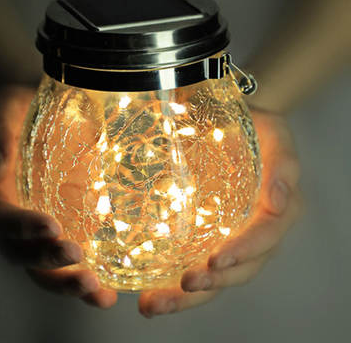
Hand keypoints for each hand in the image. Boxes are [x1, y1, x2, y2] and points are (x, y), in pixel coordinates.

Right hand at [0, 86, 116, 308]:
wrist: (53, 107)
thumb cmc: (26, 106)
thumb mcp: (8, 109)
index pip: (1, 218)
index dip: (21, 227)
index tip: (51, 226)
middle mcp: (13, 217)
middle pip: (21, 254)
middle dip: (47, 263)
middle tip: (78, 261)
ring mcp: (40, 227)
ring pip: (44, 268)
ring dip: (68, 283)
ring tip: (97, 292)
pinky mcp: (66, 227)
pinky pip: (71, 260)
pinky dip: (87, 280)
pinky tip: (108, 290)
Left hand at [139, 108, 302, 316]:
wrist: (231, 127)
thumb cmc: (254, 129)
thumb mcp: (274, 135)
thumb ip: (282, 165)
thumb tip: (276, 203)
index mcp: (277, 210)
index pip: (264, 237)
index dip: (244, 251)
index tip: (215, 259)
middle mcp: (255, 233)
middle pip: (240, 269)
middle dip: (212, 282)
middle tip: (183, 286)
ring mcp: (229, 238)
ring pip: (215, 276)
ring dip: (186, 296)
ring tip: (153, 304)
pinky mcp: (206, 238)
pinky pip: (194, 264)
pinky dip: (171, 284)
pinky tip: (147, 292)